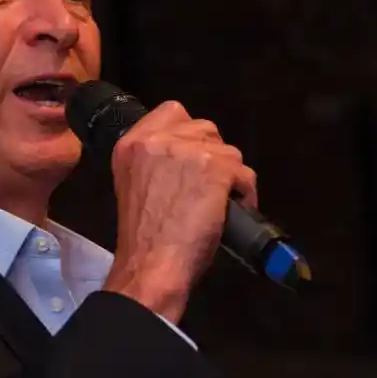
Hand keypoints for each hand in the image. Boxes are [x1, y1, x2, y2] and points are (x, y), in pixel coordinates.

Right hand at [102, 101, 257, 324]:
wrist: (150, 266)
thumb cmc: (142, 238)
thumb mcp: (134, 185)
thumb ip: (153, 163)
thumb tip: (187, 159)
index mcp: (131, 143)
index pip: (172, 112)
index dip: (189, 134)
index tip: (192, 158)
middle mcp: (157, 139)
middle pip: (205, 128)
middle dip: (212, 155)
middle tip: (207, 185)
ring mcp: (188, 150)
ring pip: (228, 151)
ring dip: (229, 176)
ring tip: (219, 203)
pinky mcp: (215, 168)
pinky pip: (244, 173)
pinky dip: (245, 194)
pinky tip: (231, 212)